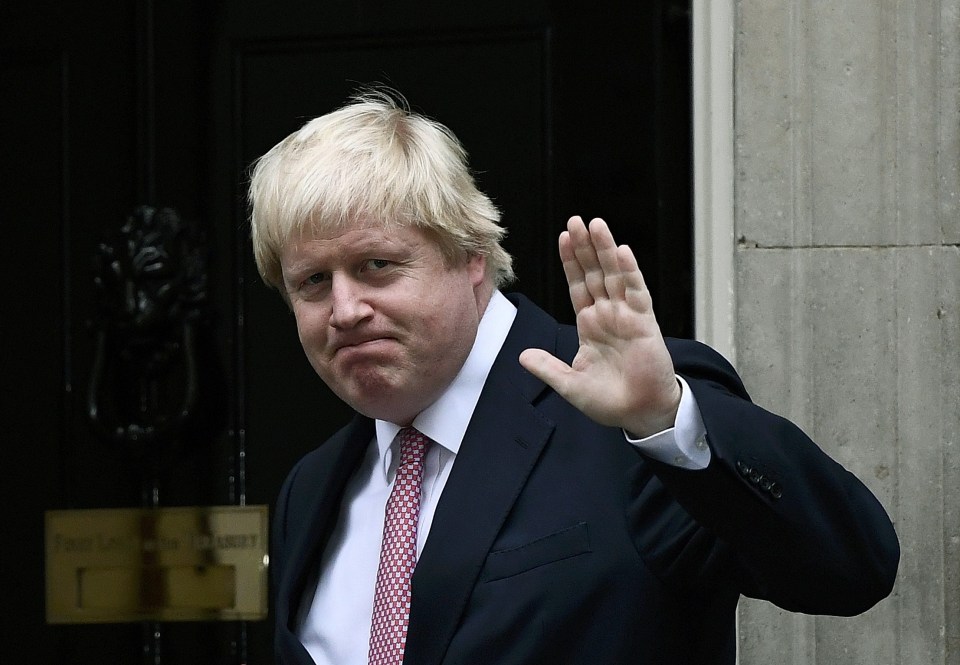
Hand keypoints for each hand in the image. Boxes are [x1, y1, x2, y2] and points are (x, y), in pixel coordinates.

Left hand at [518, 216, 680, 437]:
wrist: (640, 414)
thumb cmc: (610, 401)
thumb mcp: (570, 385)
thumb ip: (548, 368)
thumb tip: (522, 356)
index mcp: (590, 325)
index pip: (578, 285)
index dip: (570, 262)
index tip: (563, 237)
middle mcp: (608, 315)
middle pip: (594, 273)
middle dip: (585, 247)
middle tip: (576, 220)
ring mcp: (627, 316)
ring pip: (614, 275)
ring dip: (605, 250)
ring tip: (596, 224)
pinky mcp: (645, 323)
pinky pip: (636, 292)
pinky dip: (630, 272)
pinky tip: (622, 252)